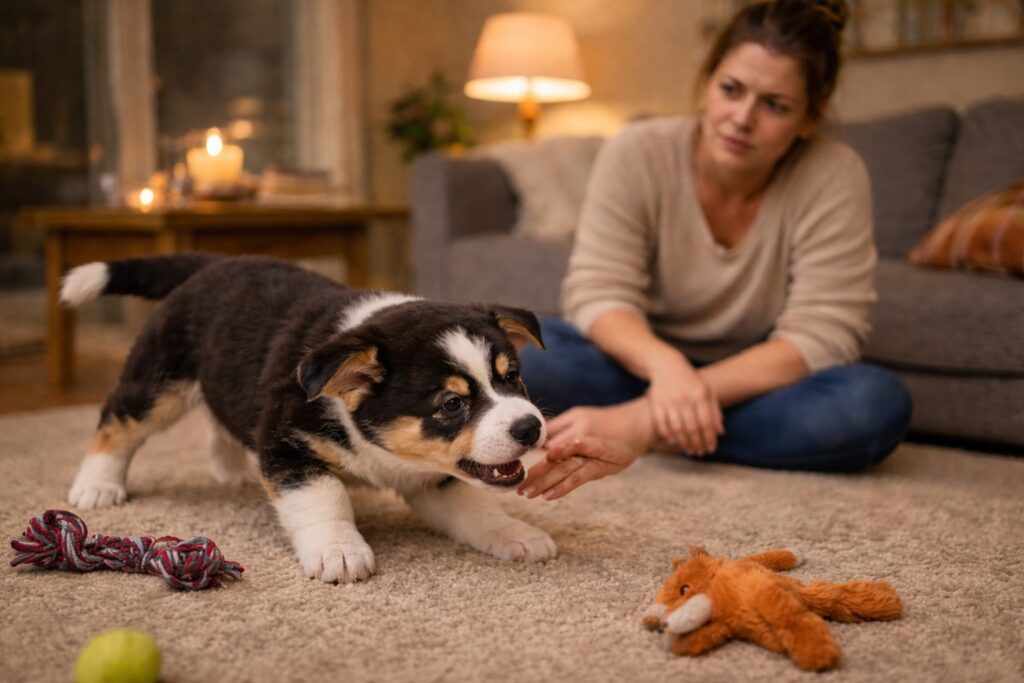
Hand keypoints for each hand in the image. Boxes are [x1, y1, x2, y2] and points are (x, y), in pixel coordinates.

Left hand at [517, 434, 641, 500]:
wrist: (638, 423)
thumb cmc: (606, 422)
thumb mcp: (580, 418)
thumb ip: (560, 428)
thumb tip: (539, 441)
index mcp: (571, 428)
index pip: (546, 444)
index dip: (530, 456)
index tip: (514, 468)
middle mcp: (578, 440)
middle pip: (551, 459)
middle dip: (534, 474)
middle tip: (518, 488)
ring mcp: (589, 454)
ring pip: (563, 469)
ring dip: (544, 483)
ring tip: (527, 494)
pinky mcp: (600, 466)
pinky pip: (579, 477)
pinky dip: (564, 486)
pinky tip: (550, 495)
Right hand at [646, 353, 723, 455]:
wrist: (667, 366)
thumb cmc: (691, 381)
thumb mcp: (707, 391)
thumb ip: (714, 411)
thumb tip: (720, 433)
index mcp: (700, 395)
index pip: (707, 423)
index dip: (710, 438)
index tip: (711, 449)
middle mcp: (684, 398)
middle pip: (692, 428)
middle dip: (697, 444)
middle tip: (700, 453)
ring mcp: (669, 401)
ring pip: (677, 429)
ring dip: (684, 443)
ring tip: (689, 451)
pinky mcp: (656, 403)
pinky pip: (661, 424)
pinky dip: (668, 436)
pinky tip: (674, 443)